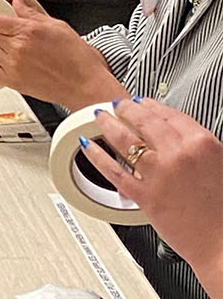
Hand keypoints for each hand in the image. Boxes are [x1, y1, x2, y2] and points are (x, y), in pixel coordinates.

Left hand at [0, 0, 121, 109]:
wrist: (86, 86)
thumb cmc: (78, 59)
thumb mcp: (57, 26)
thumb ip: (31, 13)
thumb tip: (16, 1)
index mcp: (28, 31)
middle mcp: (18, 48)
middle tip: (10, 33)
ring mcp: (14, 66)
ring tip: (9, 47)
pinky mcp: (13, 82)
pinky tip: (4, 60)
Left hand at [84, 99, 222, 270]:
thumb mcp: (221, 166)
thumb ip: (199, 150)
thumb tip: (182, 140)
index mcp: (202, 143)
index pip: (169, 113)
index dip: (151, 105)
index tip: (143, 102)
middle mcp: (178, 154)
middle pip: (143, 120)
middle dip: (126, 108)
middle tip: (117, 105)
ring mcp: (158, 173)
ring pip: (124, 139)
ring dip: (107, 124)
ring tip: (99, 117)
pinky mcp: (143, 195)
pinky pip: (113, 170)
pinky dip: (97, 155)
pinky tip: (88, 146)